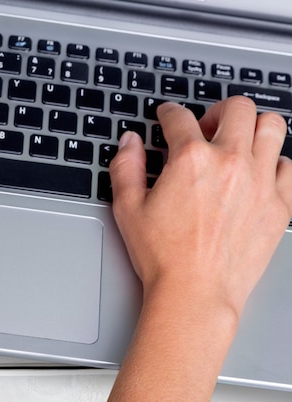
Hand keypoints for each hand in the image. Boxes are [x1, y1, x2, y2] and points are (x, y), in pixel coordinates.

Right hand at [110, 97, 291, 315]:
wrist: (194, 293)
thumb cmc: (163, 255)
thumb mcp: (128, 207)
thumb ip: (126, 166)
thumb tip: (131, 142)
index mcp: (190, 159)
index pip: (180, 117)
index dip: (168, 113)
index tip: (167, 116)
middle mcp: (230, 162)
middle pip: (237, 107)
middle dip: (217, 110)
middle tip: (206, 127)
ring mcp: (261, 181)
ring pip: (272, 126)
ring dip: (252, 127)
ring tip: (237, 142)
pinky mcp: (280, 204)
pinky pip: (289, 166)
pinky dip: (274, 162)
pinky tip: (257, 173)